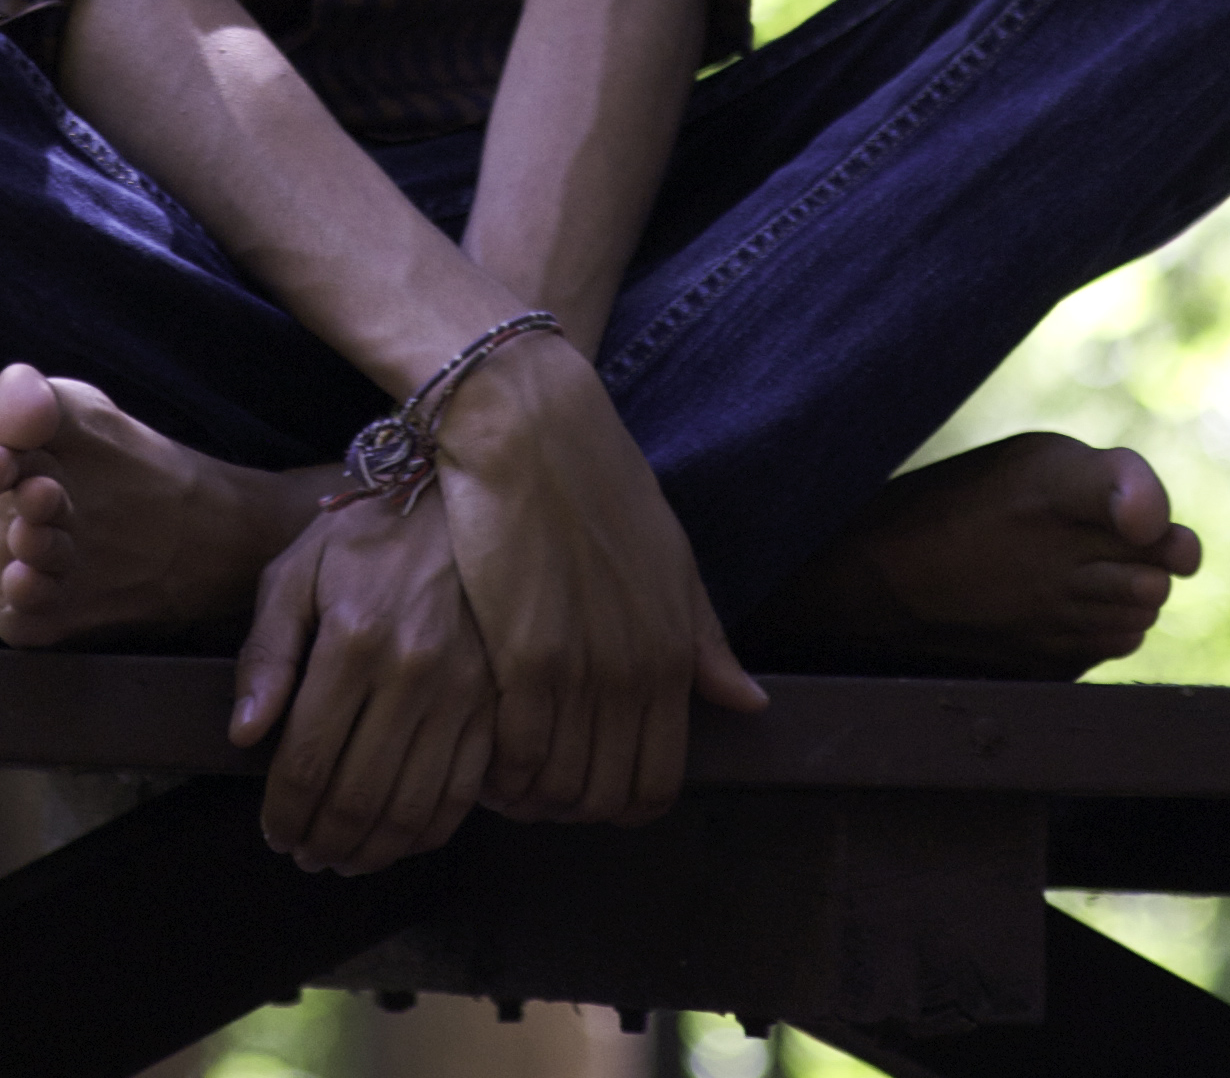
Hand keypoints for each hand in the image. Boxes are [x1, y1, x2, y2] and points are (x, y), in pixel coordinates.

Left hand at [230, 489, 495, 874]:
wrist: (457, 500)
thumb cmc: (368, 537)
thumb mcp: (297, 570)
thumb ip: (267, 652)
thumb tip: (246, 734)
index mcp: (353, 638)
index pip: (308, 759)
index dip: (284, 812)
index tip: (272, 830)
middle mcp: (411, 670)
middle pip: (358, 796)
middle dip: (321, 841)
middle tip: (303, 852)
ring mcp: (463, 690)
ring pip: (412, 808)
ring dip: (371, 851)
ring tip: (343, 856)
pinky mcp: (497, 701)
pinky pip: (463, 792)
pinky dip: (428, 832)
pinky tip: (400, 835)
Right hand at [433, 334, 763, 824]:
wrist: (533, 423)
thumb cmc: (598, 479)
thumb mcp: (668, 555)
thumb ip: (703, 637)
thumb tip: (749, 702)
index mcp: (673, 652)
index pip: (656, 782)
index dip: (615, 802)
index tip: (579, 785)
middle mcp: (636, 673)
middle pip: (604, 798)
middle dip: (565, 804)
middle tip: (530, 782)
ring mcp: (583, 670)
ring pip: (559, 790)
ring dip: (526, 794)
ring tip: (500, 770)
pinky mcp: (525, 657)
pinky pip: (517, 757)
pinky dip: (497, 769)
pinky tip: (480, 747)